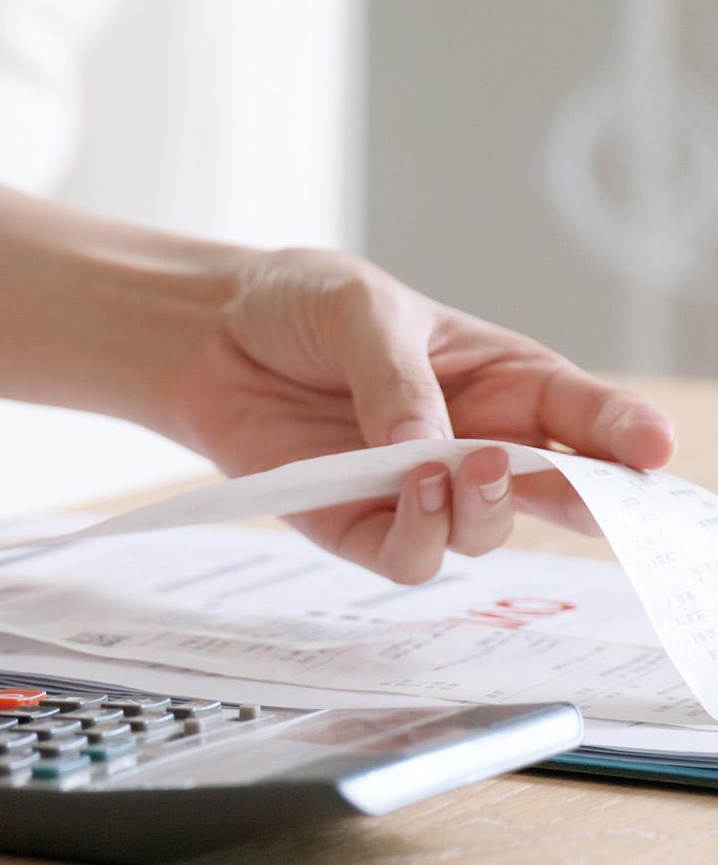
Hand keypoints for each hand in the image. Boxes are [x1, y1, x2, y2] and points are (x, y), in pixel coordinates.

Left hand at [166, 248, 675, 580]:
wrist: (208, 334)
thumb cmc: (299, 306)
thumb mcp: (360, 308)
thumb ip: (398, 376)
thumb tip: (432, 448)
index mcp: (503, 380)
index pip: (585, 416)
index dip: (626, 435)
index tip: (655, 448)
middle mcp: (474, 443)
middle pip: (557, 494)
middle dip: (586, 502)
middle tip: (582, 490)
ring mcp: (418, 490)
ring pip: (483, 533)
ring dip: (482, 511)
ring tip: (455, 466)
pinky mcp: (356, 524)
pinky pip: (407, 558)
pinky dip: (417, 534)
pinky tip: (404, 486)